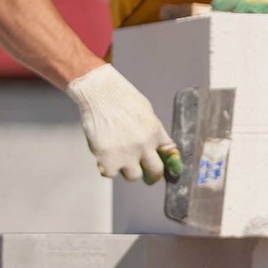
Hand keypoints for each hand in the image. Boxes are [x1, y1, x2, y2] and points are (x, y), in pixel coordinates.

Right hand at [65, 63, 182, 183]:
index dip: (165, 163)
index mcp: (155, 132)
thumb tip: (158, 147)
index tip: (159, 166)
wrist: (99, 92)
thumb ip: (153, 131)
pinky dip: (107, 167)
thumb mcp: (146, 111)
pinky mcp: (107, 160)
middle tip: (144, 172)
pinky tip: (104, 155)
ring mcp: (126, 154)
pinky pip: (111, 174)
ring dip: (126, 169)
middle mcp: (144, 146)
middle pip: (155, 173)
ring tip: (118, 156)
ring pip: (133, 176)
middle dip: (150, 175)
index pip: (169, 155)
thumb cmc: (120, 97)